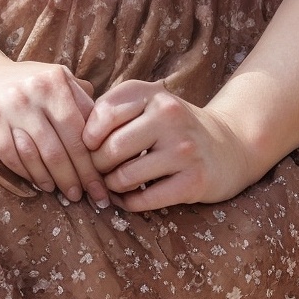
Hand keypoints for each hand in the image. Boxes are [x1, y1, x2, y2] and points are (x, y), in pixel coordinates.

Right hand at [0, 57, 111, 205]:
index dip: (94, 162)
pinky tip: (41, 184)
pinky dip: (29, 174)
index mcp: (56, 82)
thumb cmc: (25, 81)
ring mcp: (10, 107)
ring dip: (56, 180)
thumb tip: (110, 125)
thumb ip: (80, 98)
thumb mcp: (55, 78)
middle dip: (79, 178)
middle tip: (89, 197)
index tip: (104, 184)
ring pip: (39, 155)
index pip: (81, 131)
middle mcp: (35, 93)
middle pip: (62, 148)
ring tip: (68, 194)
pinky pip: (12, 156)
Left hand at [82, 82, 260, 211]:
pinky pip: (143, 200)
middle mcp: (170, 117)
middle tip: (99, 172)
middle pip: (110, 149)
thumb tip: (70, 135)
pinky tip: (130, 198)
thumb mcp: (147, 104)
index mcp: (153, 95)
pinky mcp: (194, 181)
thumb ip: (112, 110)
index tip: (90, 146)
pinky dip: (128, 203)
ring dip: (112, 186)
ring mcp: (184, 149)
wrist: (228, 148)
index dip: (87, 136)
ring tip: (114, 184)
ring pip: (124, 177)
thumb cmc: (173, 128)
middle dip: (97, 166)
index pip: (103, 114)